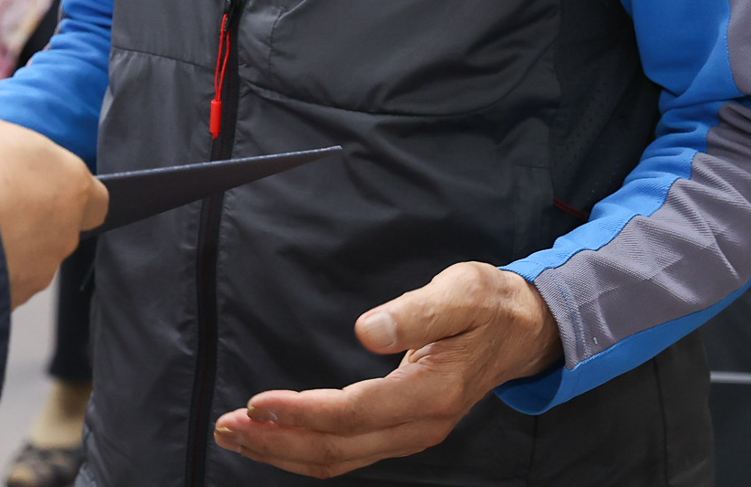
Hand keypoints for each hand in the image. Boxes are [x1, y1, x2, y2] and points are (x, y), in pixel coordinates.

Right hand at [0, 114, 107, 307]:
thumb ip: (8, 145)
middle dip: (30, 217)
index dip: (69, 192)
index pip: (95, 198)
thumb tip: (2, 152)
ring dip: (8, 243)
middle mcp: (65, 230)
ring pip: (30, 256)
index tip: (43, 184)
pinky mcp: (13, 295)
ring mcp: (41, 267)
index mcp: (70, 182)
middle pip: (57, 226)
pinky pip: (4, 279)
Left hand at [212, 263, 560, 477]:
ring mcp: (411, 433)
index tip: (258, 402)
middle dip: (278, 441)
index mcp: (433, 393)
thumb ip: (417, 312)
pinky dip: (305, 448)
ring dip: (284, 450)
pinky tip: (275, 438)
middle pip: (338, 447)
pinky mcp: (401, 429)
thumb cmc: (489, 305)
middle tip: (227, 426)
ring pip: (338, 457)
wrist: (522, 330)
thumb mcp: (462, 292)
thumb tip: (369, 330)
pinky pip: (347, 451)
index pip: (355, 413)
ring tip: (237, 434)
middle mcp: (420, 425)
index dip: (303, 412)